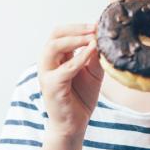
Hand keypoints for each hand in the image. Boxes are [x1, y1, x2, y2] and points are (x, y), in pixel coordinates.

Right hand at [38, 23, 102, 138]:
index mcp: (57, 57)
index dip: (78, 27)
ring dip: (74, 39)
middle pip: (54, 35)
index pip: (61, 33)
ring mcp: (47, 74)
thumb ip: (95, 56)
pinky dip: (79, 58)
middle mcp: (48, 63)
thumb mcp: (93, 72)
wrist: (74, 124)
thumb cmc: (81, 97)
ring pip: (53, 48)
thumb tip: (102, 38)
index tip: (98, 25)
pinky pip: (65, 69)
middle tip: (95, 28)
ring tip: (92, 37)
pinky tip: (92, 51)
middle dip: (76, 29)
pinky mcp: (52, 87)